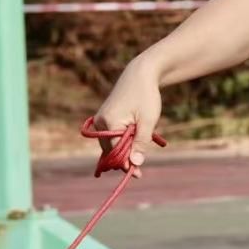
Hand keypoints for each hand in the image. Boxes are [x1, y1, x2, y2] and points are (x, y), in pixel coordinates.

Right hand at [92, 57, 162, 177]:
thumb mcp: (148, 120)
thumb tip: (135, 164)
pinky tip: (133, 149)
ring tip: (138, 161)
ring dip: (123, 152)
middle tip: (139, 172)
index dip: (126, 163)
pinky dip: (121, 143)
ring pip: (110, 144)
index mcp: (109, 122)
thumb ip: (141, 142)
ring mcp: (101, 119)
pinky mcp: (105, 117)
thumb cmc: (146, 95)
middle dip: (124, 160)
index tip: (137, 174)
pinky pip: (111, 136)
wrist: (141, 74)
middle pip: (110, 150)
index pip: (115, 151)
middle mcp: (100, 122)